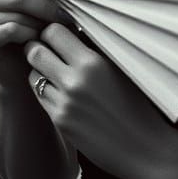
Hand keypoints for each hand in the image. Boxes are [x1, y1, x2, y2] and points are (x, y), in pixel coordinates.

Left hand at [27, 23, 174, 178]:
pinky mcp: (60, 122)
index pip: (54, 32)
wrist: (144, 148)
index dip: (53, 30)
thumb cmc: (139, 105)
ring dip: (40, 70)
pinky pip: (41, 97)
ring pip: (33, 75)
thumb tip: (74, 31)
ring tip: (55, 70)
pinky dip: (46, 90)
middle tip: (48, 48)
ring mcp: (64, 104)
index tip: (61, 33)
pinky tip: (61, 90)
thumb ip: (95, 50)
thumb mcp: (121, 69)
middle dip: (38, 47)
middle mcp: (74, 82)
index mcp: (93, 63)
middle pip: (35, 51)